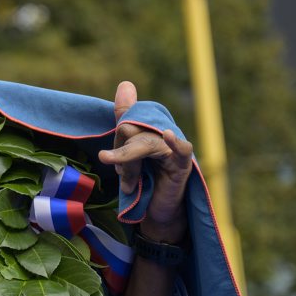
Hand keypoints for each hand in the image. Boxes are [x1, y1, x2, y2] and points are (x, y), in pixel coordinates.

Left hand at [97, 81, 192, 242]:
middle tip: (122, 177)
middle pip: (131, 131)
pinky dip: (175, 143)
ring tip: (124, 180)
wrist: (157, 211)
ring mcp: (173, 149)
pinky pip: (182, 150)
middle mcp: (162, 135)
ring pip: (143, 145)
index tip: (112, 162)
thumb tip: (125, 83)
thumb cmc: (144, 179)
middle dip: (120, 156)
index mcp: (148, 129)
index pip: (125, 124)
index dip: (115, 146)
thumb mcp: (128, 151)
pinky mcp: (183, 166)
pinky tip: (167, 135)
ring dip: (129, 166)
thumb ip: (126, 118)